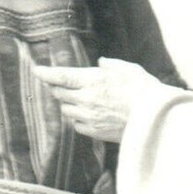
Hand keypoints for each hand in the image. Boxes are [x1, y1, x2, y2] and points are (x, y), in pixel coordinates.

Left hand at [32, 57, 157, 142]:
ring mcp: (88, 116)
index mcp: (94, 80)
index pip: (60, 76)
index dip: (45, 73)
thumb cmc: (146, 91)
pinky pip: (76, 124)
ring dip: (69, 103)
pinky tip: (90, 114)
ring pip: (66, 109)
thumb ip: (112, 65)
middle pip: (59, 93)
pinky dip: (78, 118)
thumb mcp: (131, 70)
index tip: (37, 70)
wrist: (156, 119)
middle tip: (63, 84)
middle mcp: (86, 99)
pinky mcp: (94, 131)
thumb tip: (100, 63)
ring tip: (81, 99)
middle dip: (59, 87)